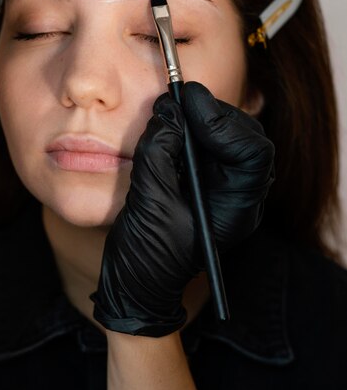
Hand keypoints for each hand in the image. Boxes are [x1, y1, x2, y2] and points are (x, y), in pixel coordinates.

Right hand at [91, 81, 274, 336]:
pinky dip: (188, 129)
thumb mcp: (149, 204)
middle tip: (178, 100)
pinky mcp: (201, 183)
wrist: (138, 289)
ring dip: (200, 118)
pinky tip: (168, 125)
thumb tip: (169, 112)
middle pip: (244, 138)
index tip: (187, 104)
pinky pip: (205, 145)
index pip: (252, 153)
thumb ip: (159, 154)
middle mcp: (236, 197)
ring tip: (169, 110)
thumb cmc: (147, 260)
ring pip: (226, 137)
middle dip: (212, 114)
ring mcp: (221, 190)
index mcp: (236, 210)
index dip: (223, 122)